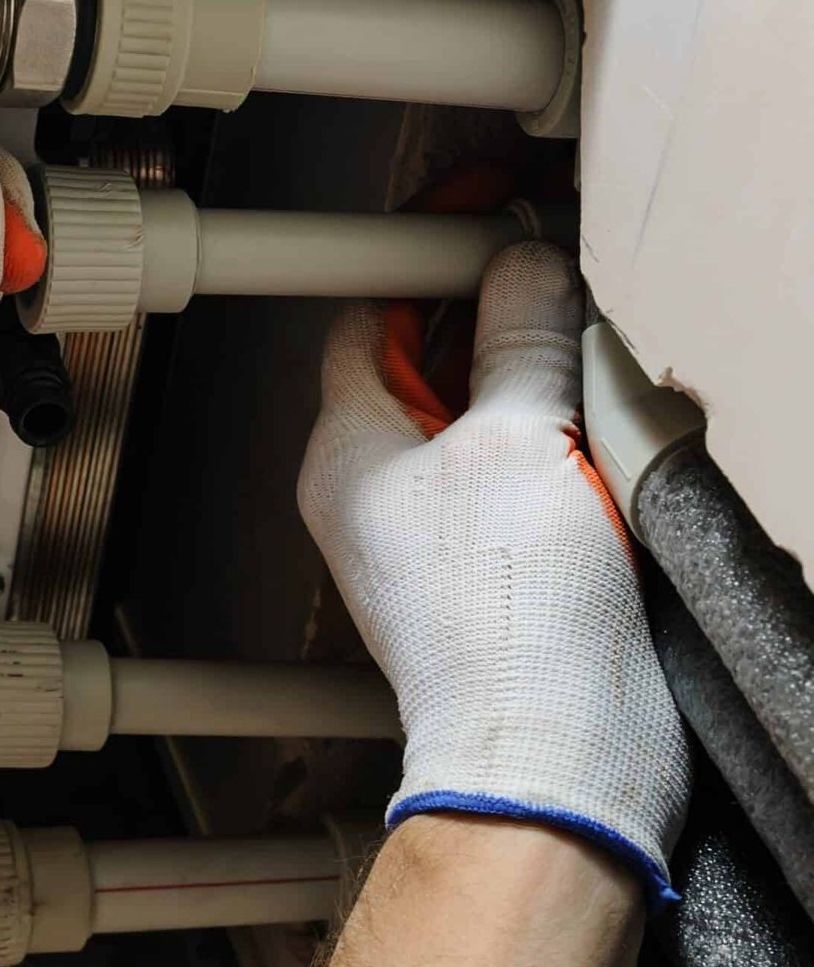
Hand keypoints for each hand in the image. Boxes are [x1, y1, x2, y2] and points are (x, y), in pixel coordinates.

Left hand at [296, 241, 689, 897]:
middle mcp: (380, 489)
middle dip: (494, 309)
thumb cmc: (506, 623)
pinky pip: (526, 474)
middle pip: (428, 360)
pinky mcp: (500, 568)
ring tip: (597, 341)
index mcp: (348, 451)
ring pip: (484, 416)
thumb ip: (520, 341)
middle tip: (554, 262)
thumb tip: (523, 265)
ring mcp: (438, 531)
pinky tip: (618, 421)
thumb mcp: (516, 444)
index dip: (421, 250)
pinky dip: (567, 438)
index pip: (368, 314)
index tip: (477, 207)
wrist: (555, 759)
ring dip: (542, 374)